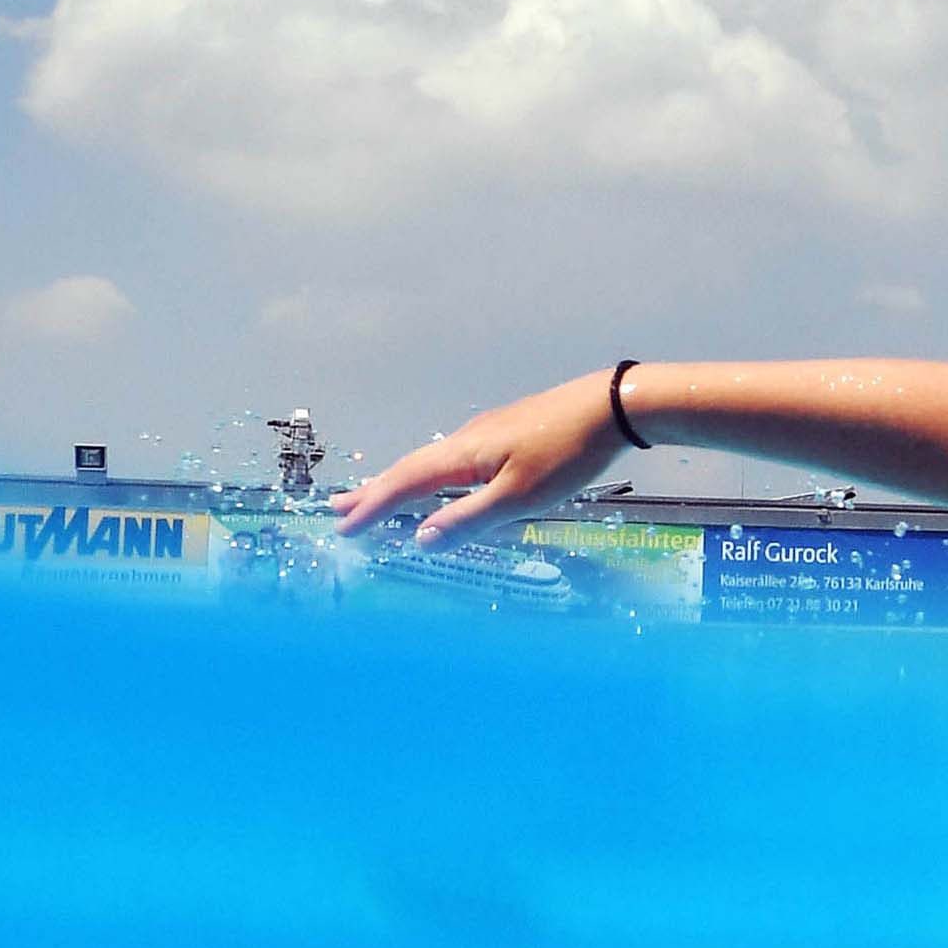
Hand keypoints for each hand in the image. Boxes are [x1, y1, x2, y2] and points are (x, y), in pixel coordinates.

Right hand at [332, 369, 630, 547]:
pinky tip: (436, 485)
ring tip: (375, 499)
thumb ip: (469, 519)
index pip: (404, 483)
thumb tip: (421, 539)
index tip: (344, 527)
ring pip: (430, 464)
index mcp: (462, 455)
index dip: (373, 507)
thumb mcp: (519, 497)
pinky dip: (429, 477)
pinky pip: (451, 461)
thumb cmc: (567, 454)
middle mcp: (465, 441)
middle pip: (409, 469)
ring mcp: (484, 435)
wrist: (609, 408)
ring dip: (399, 483)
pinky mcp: (504, 435)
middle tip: (339, 509)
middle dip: (374, 492)